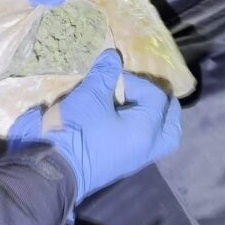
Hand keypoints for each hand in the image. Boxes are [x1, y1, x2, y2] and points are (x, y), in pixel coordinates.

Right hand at [7, 50, 181, 204]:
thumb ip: (105, 74)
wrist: (53, 169)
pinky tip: (123, 119)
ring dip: (154, 123)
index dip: (137, 81)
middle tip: (155, 93)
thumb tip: (113, 55)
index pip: (155, 97)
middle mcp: (146, 147)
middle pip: (171, 129)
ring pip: (157, 141)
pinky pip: (140, 146)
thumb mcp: (90, 96)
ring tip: (140, 106)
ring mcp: (132, 159)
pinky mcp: (117, 164)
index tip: (114, 77)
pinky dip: (138, 131)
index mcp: (147, 130)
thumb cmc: (77, 130)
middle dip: (166, 109)